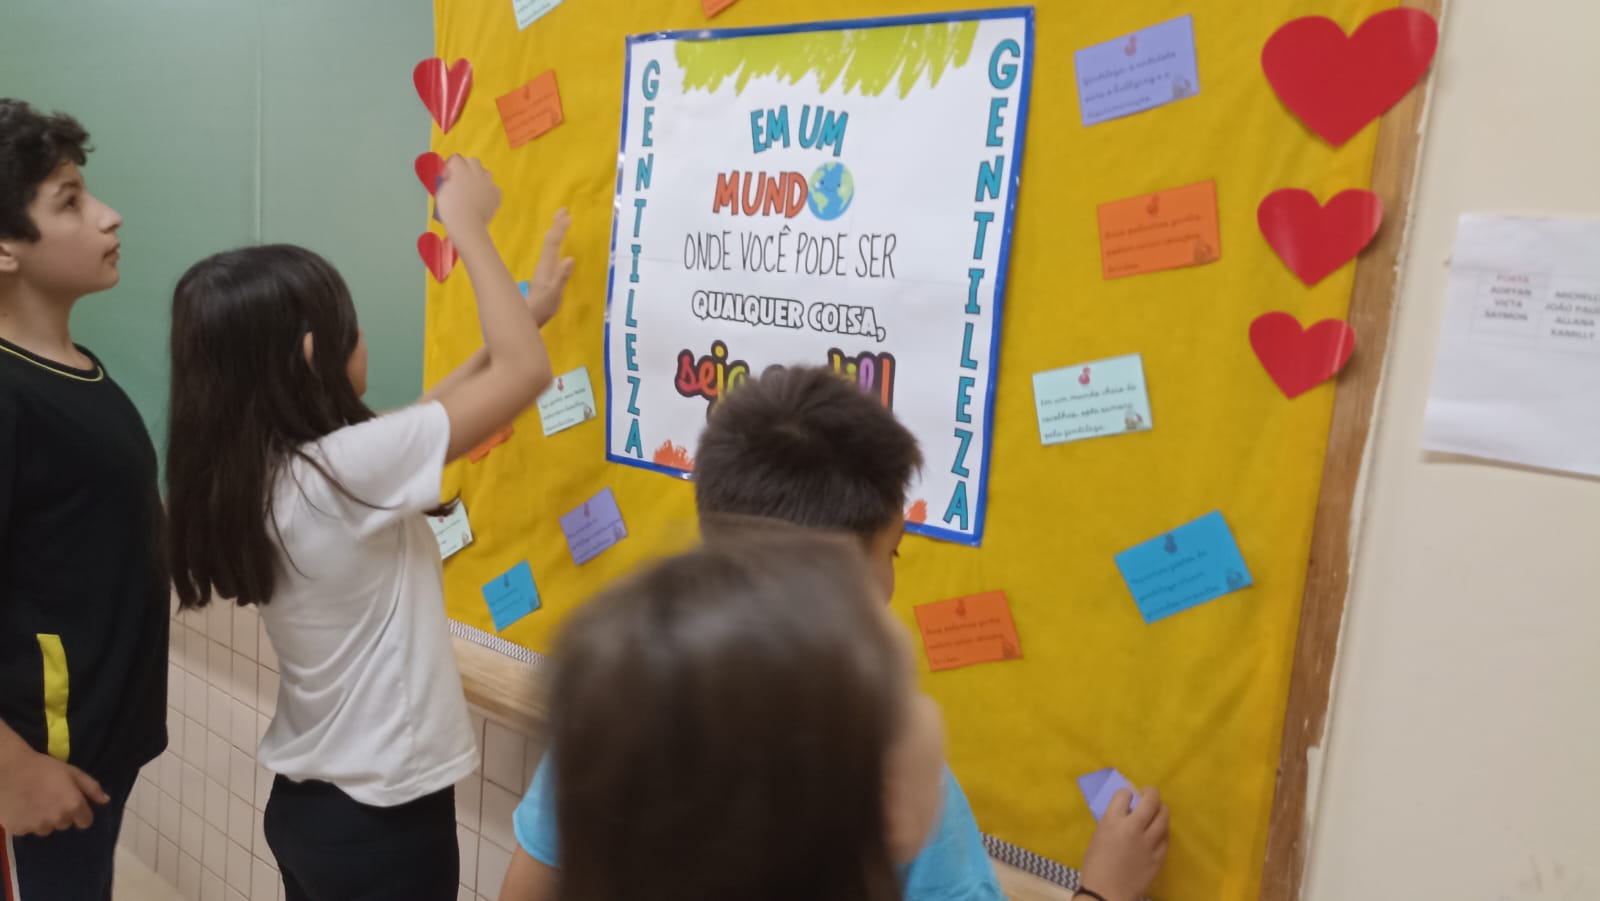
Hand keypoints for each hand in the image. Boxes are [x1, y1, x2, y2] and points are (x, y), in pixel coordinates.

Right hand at [0, 746, 108, 835]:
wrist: (7, 770)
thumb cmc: (42, 767)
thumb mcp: (72, 772)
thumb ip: (91, 787)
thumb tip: (105, 800)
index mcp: (72, 806)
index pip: (85, 822)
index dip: (81, 813)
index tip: (72, 804)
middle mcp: (56, 820)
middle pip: (65, 824)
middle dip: (61, 814)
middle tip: (50, 798)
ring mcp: (36, 827)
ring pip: (46, 828)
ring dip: (43, 820)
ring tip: (34, 803)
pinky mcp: (18, 830)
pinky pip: (27, 830)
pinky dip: (25, 822)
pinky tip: (21, 808)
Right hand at [435, 156, 501, 233]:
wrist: (467, 225)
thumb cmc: (449, 209)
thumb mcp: (442, 191)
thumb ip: (448, 181)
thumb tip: (453, 179)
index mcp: (460, 169)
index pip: (455, 158)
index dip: (450, 167)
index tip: (447, 178)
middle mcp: (477, 172)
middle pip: (473, 161)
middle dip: (467, 167)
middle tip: (462, 181)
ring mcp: (489, 182)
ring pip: (485, 173)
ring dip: (479, 178)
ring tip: (473, 192)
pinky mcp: (497, 193)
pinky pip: (492, 188)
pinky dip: (488, 192)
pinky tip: (482, 202)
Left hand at [524, 209, 575, 326]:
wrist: (528, 318)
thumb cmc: (542, 308)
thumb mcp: (554, 294)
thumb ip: (561, 277)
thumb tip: (570, 258)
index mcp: (546, 266)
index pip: (553, 243)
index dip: (560, 229)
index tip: (567, 214)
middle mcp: (543, 265)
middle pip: (549, 241)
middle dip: (557, 225)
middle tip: (563, 210)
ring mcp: (543, 270)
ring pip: (548, 245)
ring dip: (555, 231)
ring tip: (561, 221)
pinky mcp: (544, 275)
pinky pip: (550, 253)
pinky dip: (554, 243)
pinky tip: (557, 245)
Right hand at [1079, 787, 1168, 900]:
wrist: (1106, 894)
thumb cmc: (1094, 866)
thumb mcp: (1098, 837)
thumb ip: (1112, 822)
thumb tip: (1126, 813)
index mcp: (1112, 821)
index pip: (1124, 794)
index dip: (1126, 793)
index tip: (1127, 797)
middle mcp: (1133, 827)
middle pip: (1151, 800)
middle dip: (1150, 793)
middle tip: (1147, 795)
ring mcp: (1149, 842)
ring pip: (1164, 816)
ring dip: (1160, 809)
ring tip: (1157, 811)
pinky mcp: (1158, 857)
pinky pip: (1166, 837)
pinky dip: (1163, 830)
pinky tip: (1159, 832)